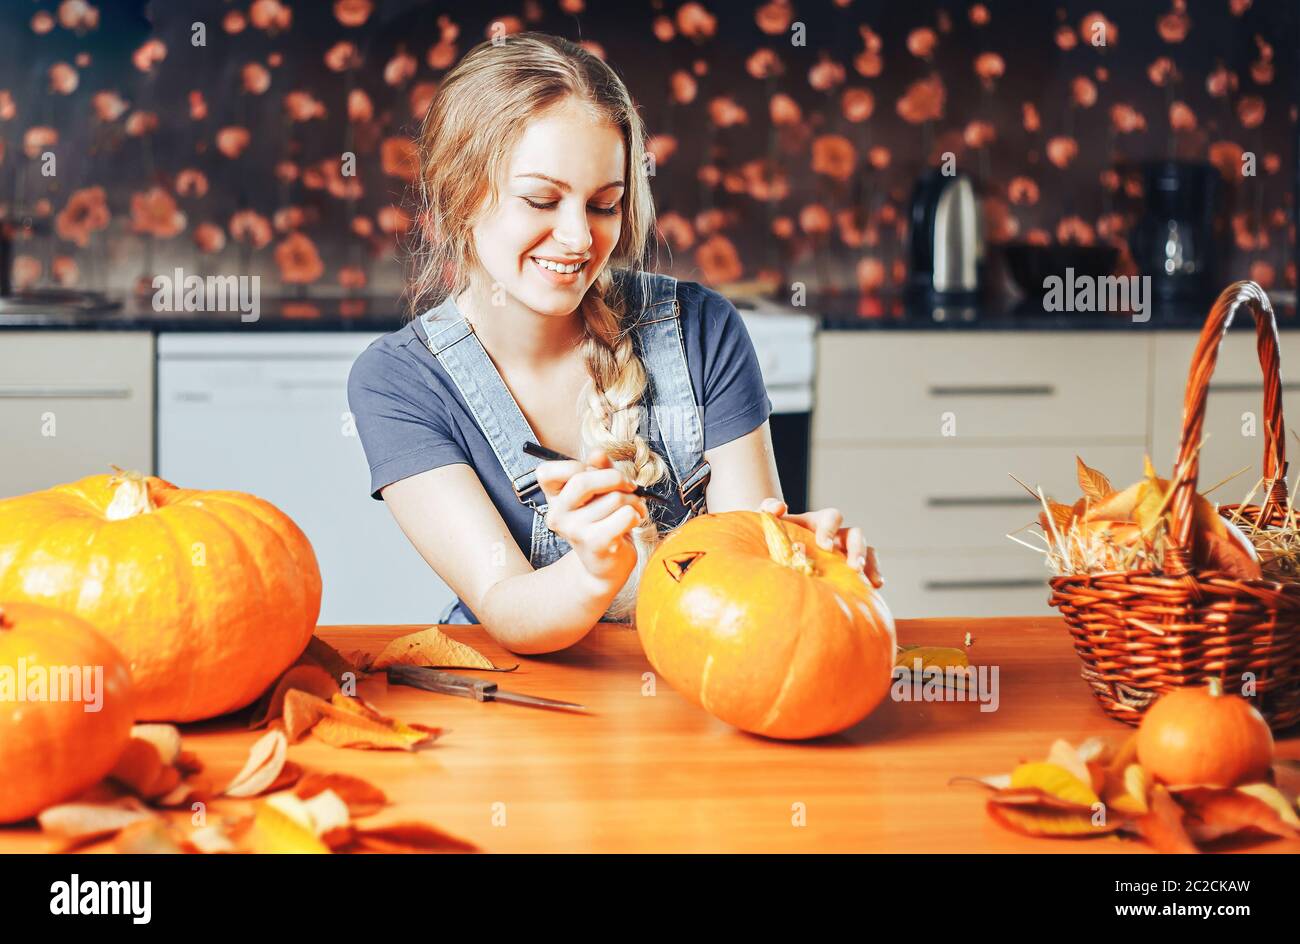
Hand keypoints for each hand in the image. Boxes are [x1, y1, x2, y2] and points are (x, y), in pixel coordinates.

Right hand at [535, 448, 649, 587]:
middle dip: (614, 477)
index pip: (545, 472)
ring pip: (614, 498)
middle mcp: (558, 515)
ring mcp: (575, 530)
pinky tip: (634, 521)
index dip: (574, 465)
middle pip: (582, 480)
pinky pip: (626, 515)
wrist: (605, 567)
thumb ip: (598, 470)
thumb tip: (597, 453)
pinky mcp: (596, 542)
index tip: (594, 472)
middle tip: (628, 485)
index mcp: (554, 499)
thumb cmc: (603, 524)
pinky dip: (637, 514)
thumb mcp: (598, 493)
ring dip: (633, 500)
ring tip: (633, 509)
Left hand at [758, 498, 882, 588]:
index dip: (830, 529)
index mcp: (819, 523)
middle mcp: (836, 536)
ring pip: (867, 551)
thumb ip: (769, 508)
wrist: (774, 553)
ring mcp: (845, 553)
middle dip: (857, 549)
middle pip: (855, 534)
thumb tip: (780, 507)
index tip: (823, 545)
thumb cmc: (773, 536)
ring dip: (870, 564)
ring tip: (869, 581)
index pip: (832, 517)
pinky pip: (868, 571)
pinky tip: (874, 589)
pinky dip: (873, 577)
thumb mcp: (768, 522)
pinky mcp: (848, 570)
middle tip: (854, 567)